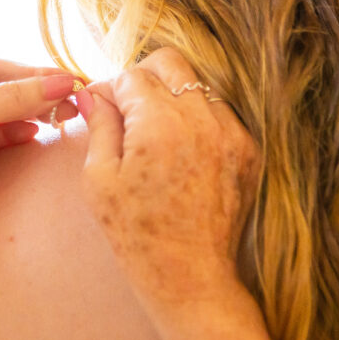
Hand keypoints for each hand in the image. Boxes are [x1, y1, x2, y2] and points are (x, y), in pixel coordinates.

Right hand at [78, 48, 259, 322]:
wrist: (191, 276)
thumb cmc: (137, 234)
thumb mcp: (100, 181)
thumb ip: (99, 127)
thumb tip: (91, 95)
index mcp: (159, 123)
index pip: (132, 75)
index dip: (110, 90)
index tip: (101, 108)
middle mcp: (201, 118)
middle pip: (170, 62)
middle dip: (144, 78)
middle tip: (128, 111)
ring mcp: (231, 132)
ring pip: (197, 86)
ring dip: (173, 100)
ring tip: (155, 139)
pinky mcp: (248, 150)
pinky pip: (219, 114)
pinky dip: (198, 123)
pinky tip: (182, 156)